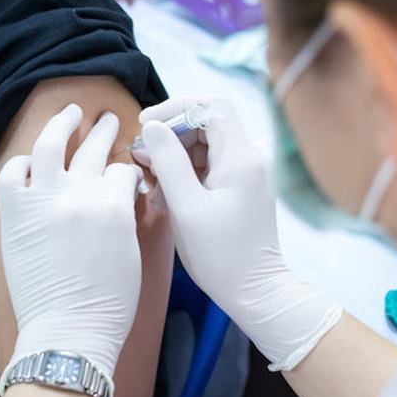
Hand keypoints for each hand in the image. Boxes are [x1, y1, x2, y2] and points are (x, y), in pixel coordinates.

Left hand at [0, 104, 143, 382]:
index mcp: (113, 203)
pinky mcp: (16, 213)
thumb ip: (125, 212)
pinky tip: (30, 159)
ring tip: (72, 111)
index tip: (127, 174)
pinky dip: (21, 162)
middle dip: (104, 131)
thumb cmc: (109, 300)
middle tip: (107, 120)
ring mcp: (44, 199)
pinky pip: (13, 173)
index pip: (123, 170)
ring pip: (51, 144)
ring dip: (63, 123)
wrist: (69, 329)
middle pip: (94, 148)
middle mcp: (79, 192)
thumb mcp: (132, 250)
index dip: (128, 170)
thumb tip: (122, 192)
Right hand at [136, 97, 342, 370]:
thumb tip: (153, 127)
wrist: (255, 291)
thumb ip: (168, 162)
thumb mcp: (186, 208)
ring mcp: (245, 173)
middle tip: (141, 154)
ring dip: (174, 154)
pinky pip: (208, 165)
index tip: (147, 124)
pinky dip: (184, 172)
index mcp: (241, 157)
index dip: (177, 107)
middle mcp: (249, 157)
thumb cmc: (220, 255)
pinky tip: (164, 193)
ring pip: (204, 144)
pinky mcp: (239, 187)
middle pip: (206, 122)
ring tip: (148, 178)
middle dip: (171, 133)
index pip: (211, 105)